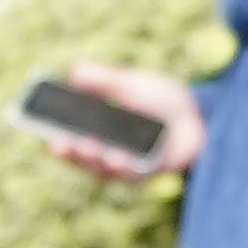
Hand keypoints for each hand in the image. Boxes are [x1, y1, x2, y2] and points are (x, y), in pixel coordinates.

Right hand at [47, 63, 203, 181]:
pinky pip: (130, 176)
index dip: (56, 139)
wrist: (201, 114)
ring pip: (102, 170)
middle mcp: (107, 151)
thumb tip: (76, 71)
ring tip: (88, 146)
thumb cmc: (162, 100)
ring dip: (92, 161)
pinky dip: (120, 169)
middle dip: (70, 152)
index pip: (69, 138)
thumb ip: (105, 80)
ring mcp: (127, 165)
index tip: (46, 134)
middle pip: (81, 158)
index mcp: (96, 129)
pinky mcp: (148, 173)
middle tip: (61, 143)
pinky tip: (116, 158)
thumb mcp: (131, 84)